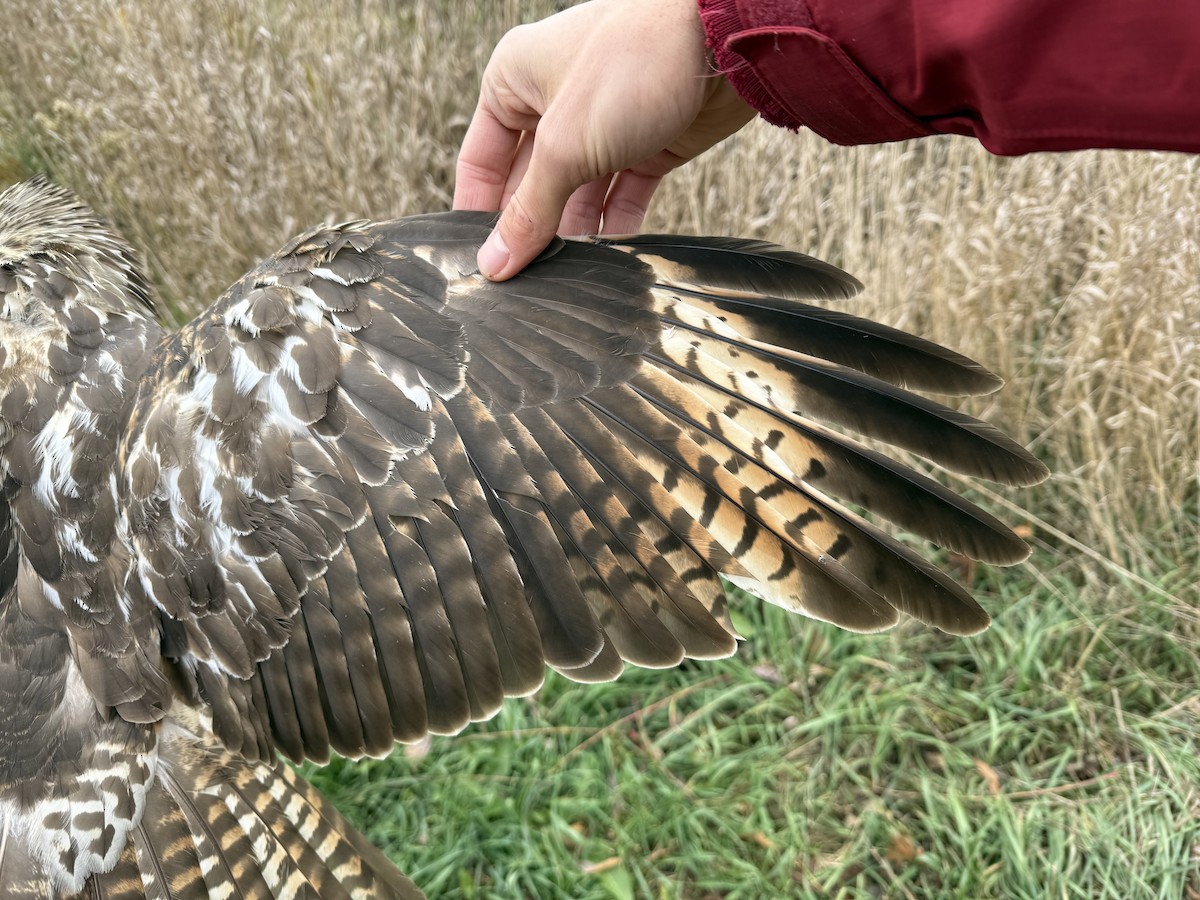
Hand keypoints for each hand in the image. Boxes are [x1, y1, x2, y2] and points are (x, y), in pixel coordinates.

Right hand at [453, 0, 755, 279]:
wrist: (725, 42)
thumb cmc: (636, 60)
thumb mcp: (566, 146)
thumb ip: (530, 210)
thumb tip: (495, 262)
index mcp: (515, 80)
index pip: (481, 160)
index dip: (479, 212)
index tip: (482, 263)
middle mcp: (555, 100)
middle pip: (530, 182)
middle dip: (531, 228)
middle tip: (526, 282)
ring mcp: (604, 124)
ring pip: (578, 194)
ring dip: (574, 234)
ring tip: (567, 279)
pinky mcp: (648, 144)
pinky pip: (622, 195)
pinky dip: (616, 226)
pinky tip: (609, 260)